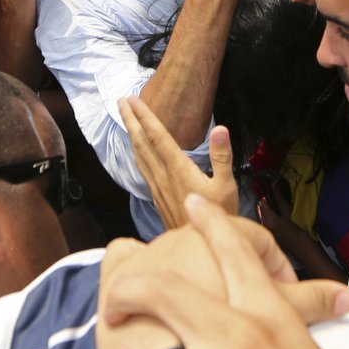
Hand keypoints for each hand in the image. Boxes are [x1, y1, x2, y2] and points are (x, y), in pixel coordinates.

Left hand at [119, 98, 237, 228]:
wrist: (200, 249)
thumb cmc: (220, 217)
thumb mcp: (227, 186)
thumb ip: (222, 156)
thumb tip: (220, 129)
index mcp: (179, 170)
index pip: (157, 137)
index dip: (144, 116)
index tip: (133, 100)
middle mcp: (163, 177)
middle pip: (141, 143)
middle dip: (130, 120)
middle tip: (121, 100)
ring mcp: (157, 188)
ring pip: (138, 156)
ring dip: (130, 134)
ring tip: (125, 119)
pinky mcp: (157, 197)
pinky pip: (142, 169)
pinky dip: (136, 153)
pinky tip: (136, 151)